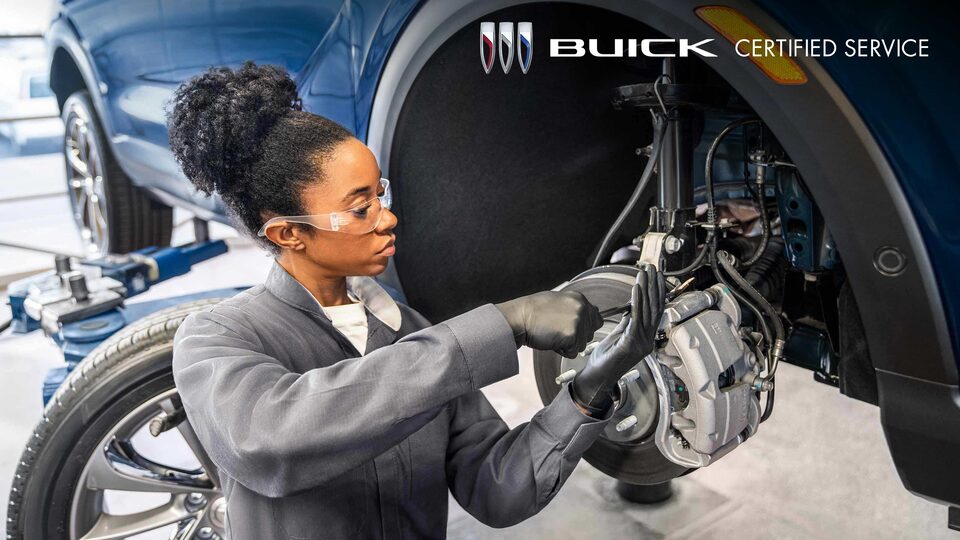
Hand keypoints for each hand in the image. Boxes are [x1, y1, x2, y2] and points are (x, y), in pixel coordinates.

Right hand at [495, 291, 602, 357]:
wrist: (519, 317)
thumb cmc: (532, 312)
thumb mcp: (557, 302)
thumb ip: (574, 309)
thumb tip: (588, 317)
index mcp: (579, 299)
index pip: (596, 319)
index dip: (584, 328)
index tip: (571, 329)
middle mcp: (582, 308)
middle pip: (590, 334)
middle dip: (576, 337)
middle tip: (557, 330)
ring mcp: (578, 321)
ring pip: (581, 345)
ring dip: (567, 345)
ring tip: (552, 334)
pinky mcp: (571, 335)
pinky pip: (572, 353)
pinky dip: (561, 351)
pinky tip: (551, 340)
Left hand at [571, 265, 664, 414]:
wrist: (596, 378)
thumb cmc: (604, 359)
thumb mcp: (617, 336)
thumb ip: (626, 324)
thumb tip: (631, 310)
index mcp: (645, 338)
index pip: (654, 311)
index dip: (656, 292)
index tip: (654, 275)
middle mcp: (647, 340)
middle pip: (654, 308)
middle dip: (654, 286)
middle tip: (652, 268)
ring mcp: (641, 343)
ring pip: (647, 311)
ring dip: (646, 289)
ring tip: (644, 273)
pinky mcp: (631, 344)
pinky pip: (636, 320)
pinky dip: (637, 302)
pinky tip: (636, 289)